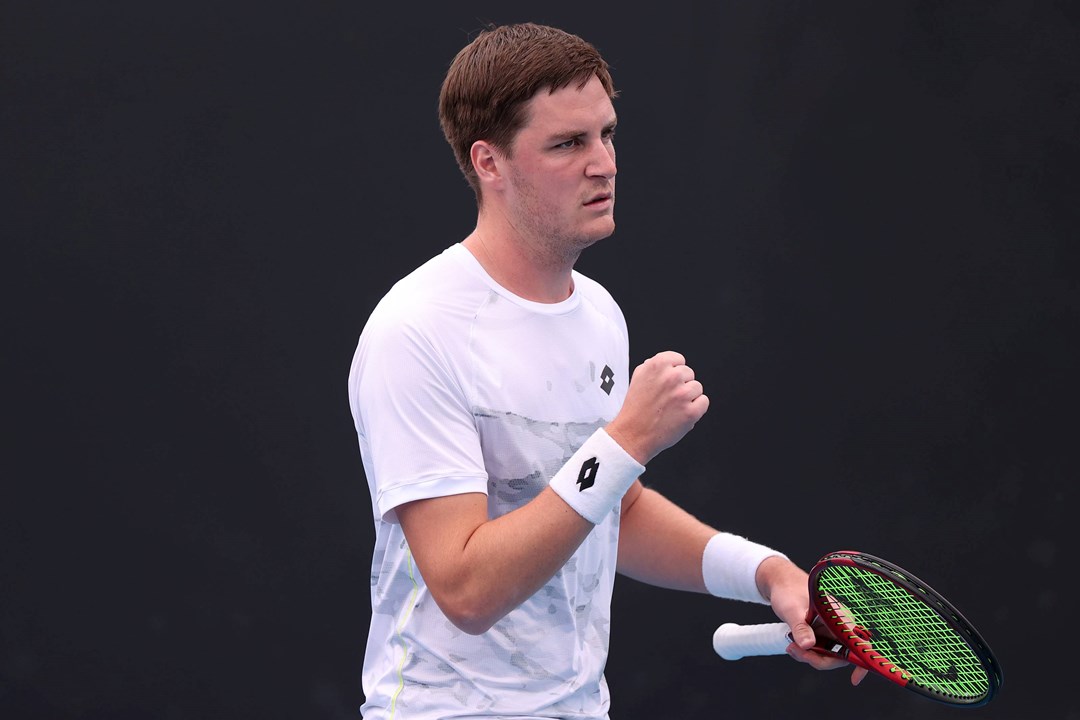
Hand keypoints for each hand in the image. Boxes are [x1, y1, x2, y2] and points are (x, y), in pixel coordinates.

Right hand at [605, 351, 708, 463]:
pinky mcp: (691, 412)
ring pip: (697, 387)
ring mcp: (682, 394)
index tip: (667, 382)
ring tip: (672, 407)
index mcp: (657, 365)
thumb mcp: (638, 378)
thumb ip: (653, 365)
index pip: (679, 359)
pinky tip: (681, 413)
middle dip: (680, 385)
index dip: (673, 372)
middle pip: (689, 373)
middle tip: (666, 398)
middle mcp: (671, 377)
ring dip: (688, 396)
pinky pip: (703, 402)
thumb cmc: (635, 408)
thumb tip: (669, 362)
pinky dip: (696, 408)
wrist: (633, 435)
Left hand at [758, 557, 868, 685]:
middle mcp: (840, 625)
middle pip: (840, 655)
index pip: (858, 642)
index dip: (861, 661)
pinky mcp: (822, 635)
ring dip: (811, 657)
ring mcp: (831, 632)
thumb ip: (800, 628)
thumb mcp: (792, 610)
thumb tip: (808, 645)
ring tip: (791, 647)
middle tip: (797, 652)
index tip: (855, 678)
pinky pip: (820, 651)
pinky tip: (794, 647)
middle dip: (819, 660)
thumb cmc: (788, 591)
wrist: (780, 584)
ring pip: (829, 655)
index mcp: (840, 616)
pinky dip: (808, 653)